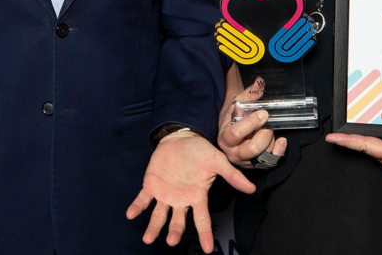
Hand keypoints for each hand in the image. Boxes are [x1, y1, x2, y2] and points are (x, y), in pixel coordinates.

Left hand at [126, 131, 254, 251]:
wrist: (180, 137)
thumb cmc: (200, 151)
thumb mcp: (217, 161)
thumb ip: (231, 176)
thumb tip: (251, 189)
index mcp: (197, 197)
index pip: (202, 220)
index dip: (205, 234)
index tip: (207, 249)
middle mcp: (181, 200)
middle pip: (178, 221)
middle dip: (174, 231)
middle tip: (171, 241)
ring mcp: (165, 194)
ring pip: (159, 215)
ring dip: (154, 226)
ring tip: (148, 238)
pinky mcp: (151, 185)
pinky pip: (143, 199)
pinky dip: (137, 207)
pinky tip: (131, 214)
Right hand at [217, 77, 286, 167]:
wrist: (233, 127)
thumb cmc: (234, 115)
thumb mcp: (238, 103)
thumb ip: (249, 94)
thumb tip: (260, 82)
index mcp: (225, 137)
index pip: (236, 133)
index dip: (251, 124)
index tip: (263, 113)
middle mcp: (233, 152)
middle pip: (251, 149)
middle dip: (264, 135)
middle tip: (267, 123)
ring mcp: (245, 160)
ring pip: (262, 155)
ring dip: (270, 140)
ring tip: (268, 129)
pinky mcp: (256, 164)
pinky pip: (271, 162)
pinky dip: (279, 151)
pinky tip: (281, 141)